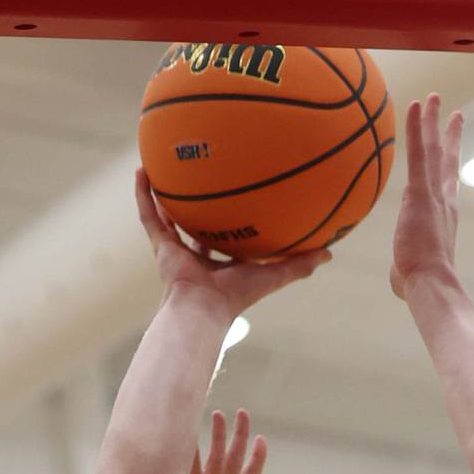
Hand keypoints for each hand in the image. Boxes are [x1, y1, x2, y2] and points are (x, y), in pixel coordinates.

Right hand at [136, 168, 329, 316]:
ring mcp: (175, 250)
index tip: (235, 198)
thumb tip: (331, 253)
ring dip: (163, 192)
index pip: (225, 237)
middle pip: (195, 224)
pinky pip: (149, 215)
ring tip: (161, 163)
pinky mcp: (160, 247)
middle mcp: (196, 255)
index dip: (230, 220)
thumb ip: (300, 265)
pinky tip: (142, 170)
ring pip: (167, 216)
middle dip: (196, 204)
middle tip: (200, 174)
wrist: (203, 310)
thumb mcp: (274, 275)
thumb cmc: (237, 297)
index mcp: (221, 263)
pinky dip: (143, 195)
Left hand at [390, 95, 462, 299]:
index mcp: (444, 216)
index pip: (446, 183)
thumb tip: (399, 278)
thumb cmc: (420, 286)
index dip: (449, 162)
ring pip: (433, 149)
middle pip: (445, 159)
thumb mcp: (410, 273)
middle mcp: (444, 200)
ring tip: (433, 97)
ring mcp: (433, 194)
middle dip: (448, 134)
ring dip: (432, 122)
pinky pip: (418, 153)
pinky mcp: (420, 192)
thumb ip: (405, 267)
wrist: (430, 284)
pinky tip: (415, 105)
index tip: (452, 146)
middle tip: (454, 113)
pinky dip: (417, 128)